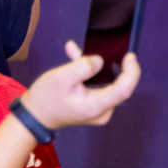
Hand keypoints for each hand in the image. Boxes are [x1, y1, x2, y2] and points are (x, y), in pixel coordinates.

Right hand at [20, 41, 139, 130]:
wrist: (35, 115)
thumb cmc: (45, 98)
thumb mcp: (60, 78)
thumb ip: (82, 67)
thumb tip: (100, 61)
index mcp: (95, 106)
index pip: (124, 90)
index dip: (131, 72)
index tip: (130, 56)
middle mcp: (102, 111)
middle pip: (117, 85)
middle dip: (106, 65)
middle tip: (88, 52)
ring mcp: (100, 110)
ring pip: (106, 83)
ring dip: (93, 67)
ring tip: (74, 54)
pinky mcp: (95, 106)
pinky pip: (99, 86)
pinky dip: (89, 73)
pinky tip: (75, 58)